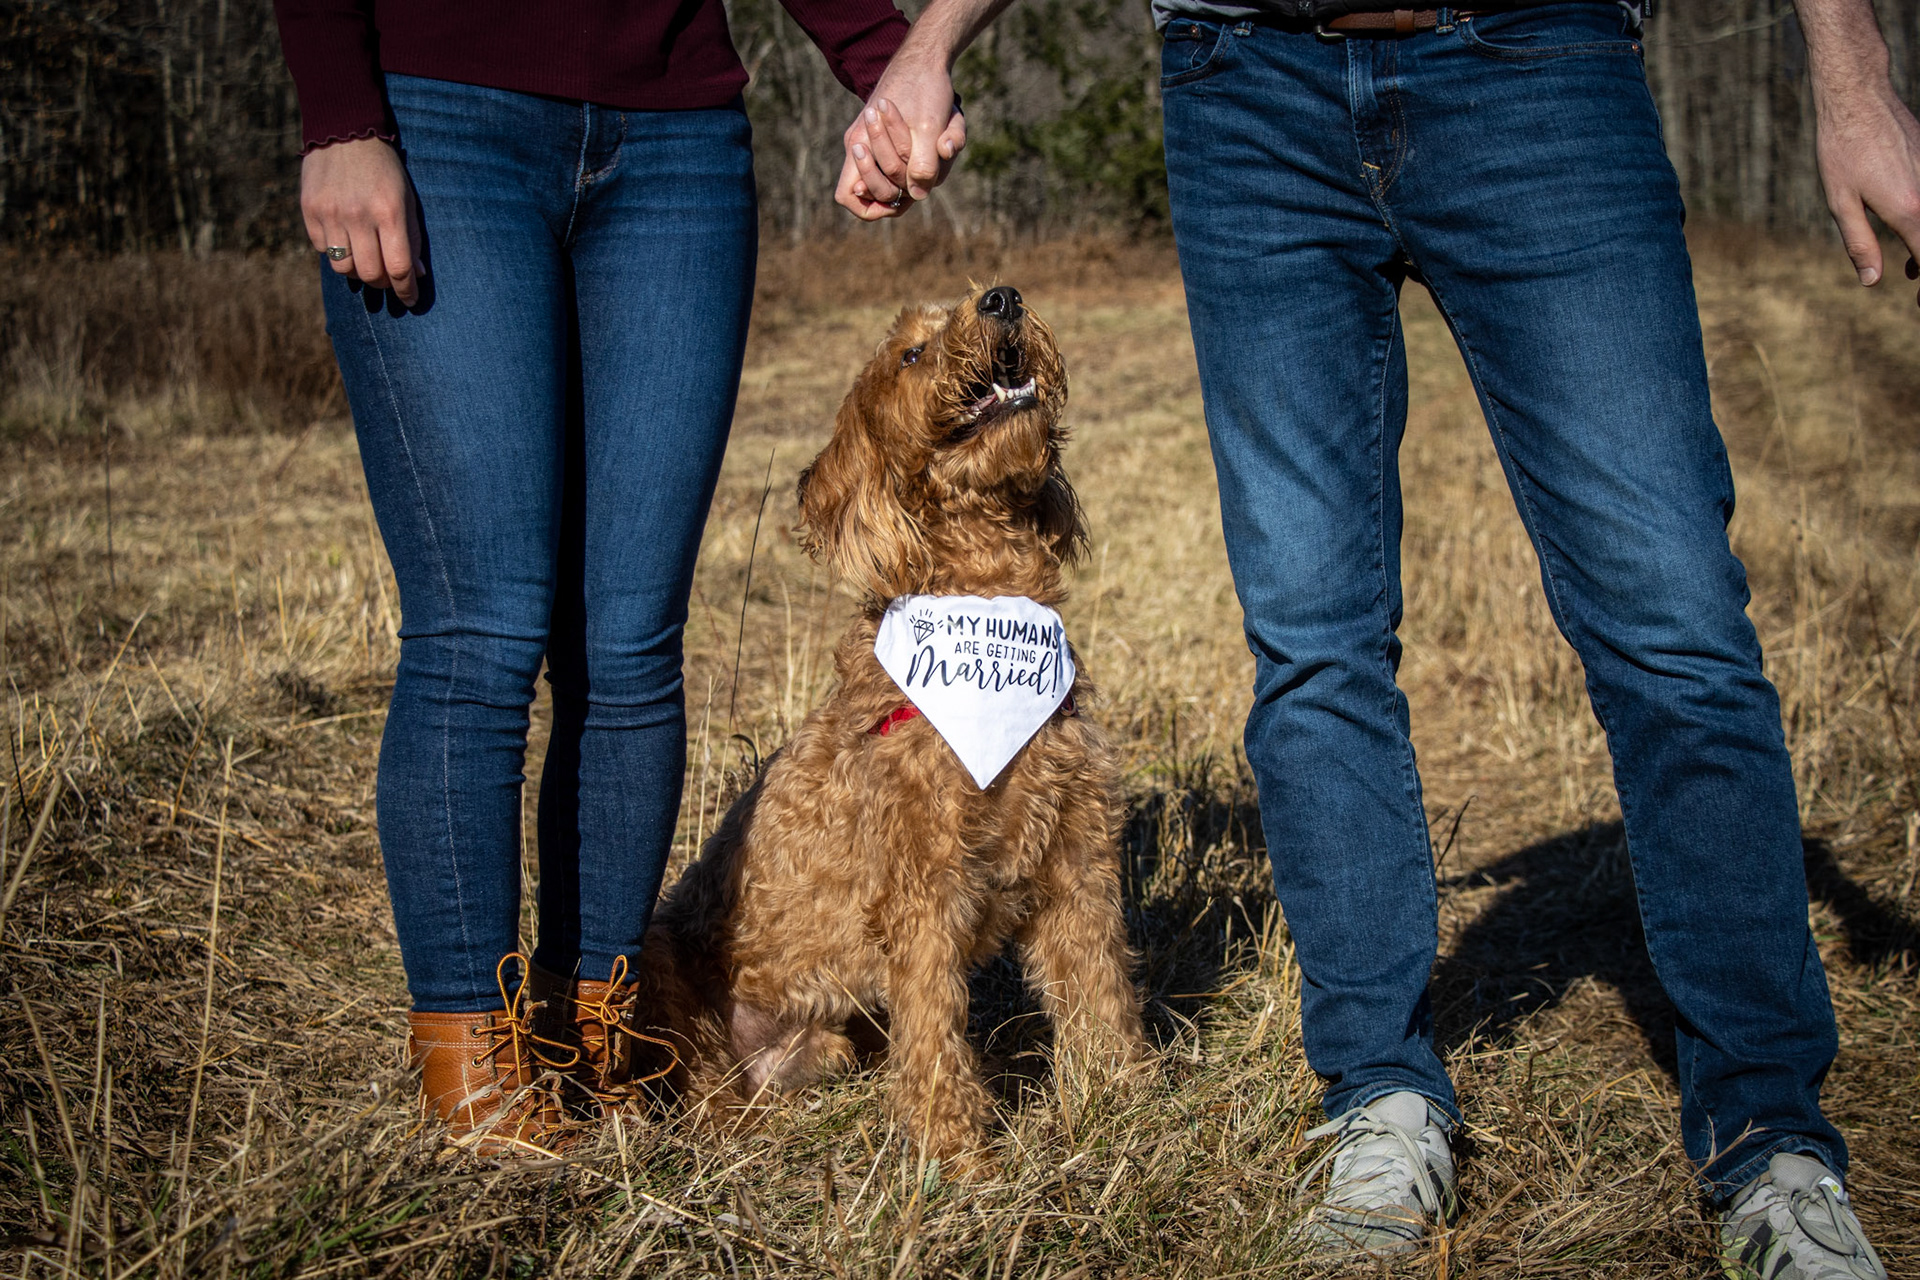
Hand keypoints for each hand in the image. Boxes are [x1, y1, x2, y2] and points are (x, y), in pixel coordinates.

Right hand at [300, 137, 423, 305]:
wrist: (344, 131)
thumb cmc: (384, 170)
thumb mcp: (406, 198)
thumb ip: (412, 237)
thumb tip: (415, 275)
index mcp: (389, 212)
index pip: (399, 268)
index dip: (406, 291)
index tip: (410, 300)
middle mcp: (358, 215)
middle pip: (370, 274)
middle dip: (383, 284)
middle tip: (387, 279)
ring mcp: (330, 213)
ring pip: (343, 268)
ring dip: (357, 271)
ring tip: (365, 259)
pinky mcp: (309, 210)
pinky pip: (323, 249)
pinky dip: (336, 252)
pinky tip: (344, 238)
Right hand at [835, 67, 966, 219]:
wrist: (928, 57)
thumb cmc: (923, 87)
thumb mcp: (928, 126)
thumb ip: (922, 163)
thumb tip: (918, 195)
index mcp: (860, 146)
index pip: (847, 195)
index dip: (868, 207)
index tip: (895, 200)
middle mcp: (864, 149)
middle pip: (878, 193)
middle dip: (907, 185)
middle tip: (925, 165)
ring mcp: (879, 145)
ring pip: (904, 178)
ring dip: (932, 167)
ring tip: (943, 139)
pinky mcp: (897, 141)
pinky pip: (916, 163)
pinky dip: (936, 157)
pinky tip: (947, 138)